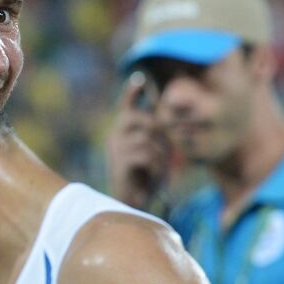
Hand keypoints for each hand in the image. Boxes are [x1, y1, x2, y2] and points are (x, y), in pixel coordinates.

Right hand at [106, 71, 169, 211]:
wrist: (132, 205)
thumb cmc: (145, 177)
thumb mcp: (154, 151)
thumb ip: (156, 134)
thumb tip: (165, 115)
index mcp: (123, 131)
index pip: (126, 104)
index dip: (132, 91)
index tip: (140, 78)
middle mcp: (115, 136)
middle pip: (141, 118)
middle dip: (160, 131)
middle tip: (168, 150)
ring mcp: (115, 148)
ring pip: (147, 138)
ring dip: (160, 154)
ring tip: (159, 169)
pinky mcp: (119, 162)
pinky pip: (145, 153)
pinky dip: (156, 165)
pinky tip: (153, 176)